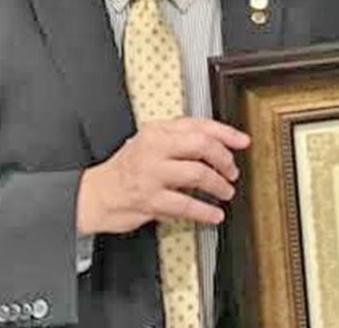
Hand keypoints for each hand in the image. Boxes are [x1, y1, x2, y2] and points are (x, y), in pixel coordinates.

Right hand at [75, 117, 250, 234]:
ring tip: (226, 191)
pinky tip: (214, 214)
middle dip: (224, 159)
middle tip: (232, 170)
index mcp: (157, 131)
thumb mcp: (150, 143)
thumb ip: (181, 139)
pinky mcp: (149, 200)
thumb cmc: (127, 169)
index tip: (243, 141)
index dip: (226, 133)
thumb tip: (219, 142)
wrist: (95, 195)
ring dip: (218, 185)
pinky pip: (186, 205)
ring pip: (197, 174)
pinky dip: (205, 211)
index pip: (199, 125)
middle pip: (202, 146)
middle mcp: (154, 149)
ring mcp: (151, 174)